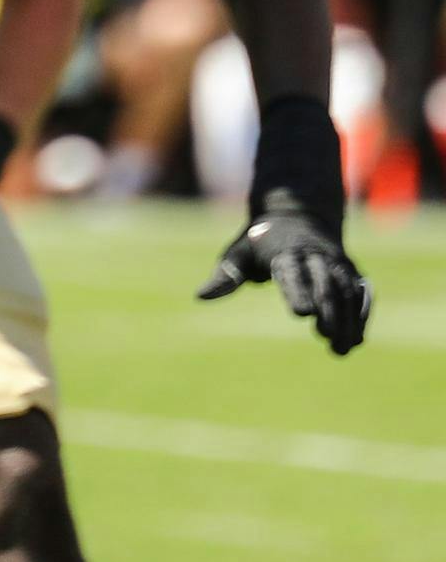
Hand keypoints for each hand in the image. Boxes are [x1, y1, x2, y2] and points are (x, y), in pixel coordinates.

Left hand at [198, 211, 371, 354]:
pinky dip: (361, 314)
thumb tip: (200, 297)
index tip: (302, 313)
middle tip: (326, 338)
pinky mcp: (350, 270)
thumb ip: (225, 275)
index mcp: (284, 251)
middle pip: (325, 283)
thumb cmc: (260, 240)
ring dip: (348, 319)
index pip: (292, 271)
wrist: (298, 214)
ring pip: (347, 290)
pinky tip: (357, 339)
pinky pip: (360, 292)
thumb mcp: (238, 252)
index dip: (298, 290)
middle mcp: (315, 255)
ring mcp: (336, 262)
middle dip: (329, 310)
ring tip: (341, 348)